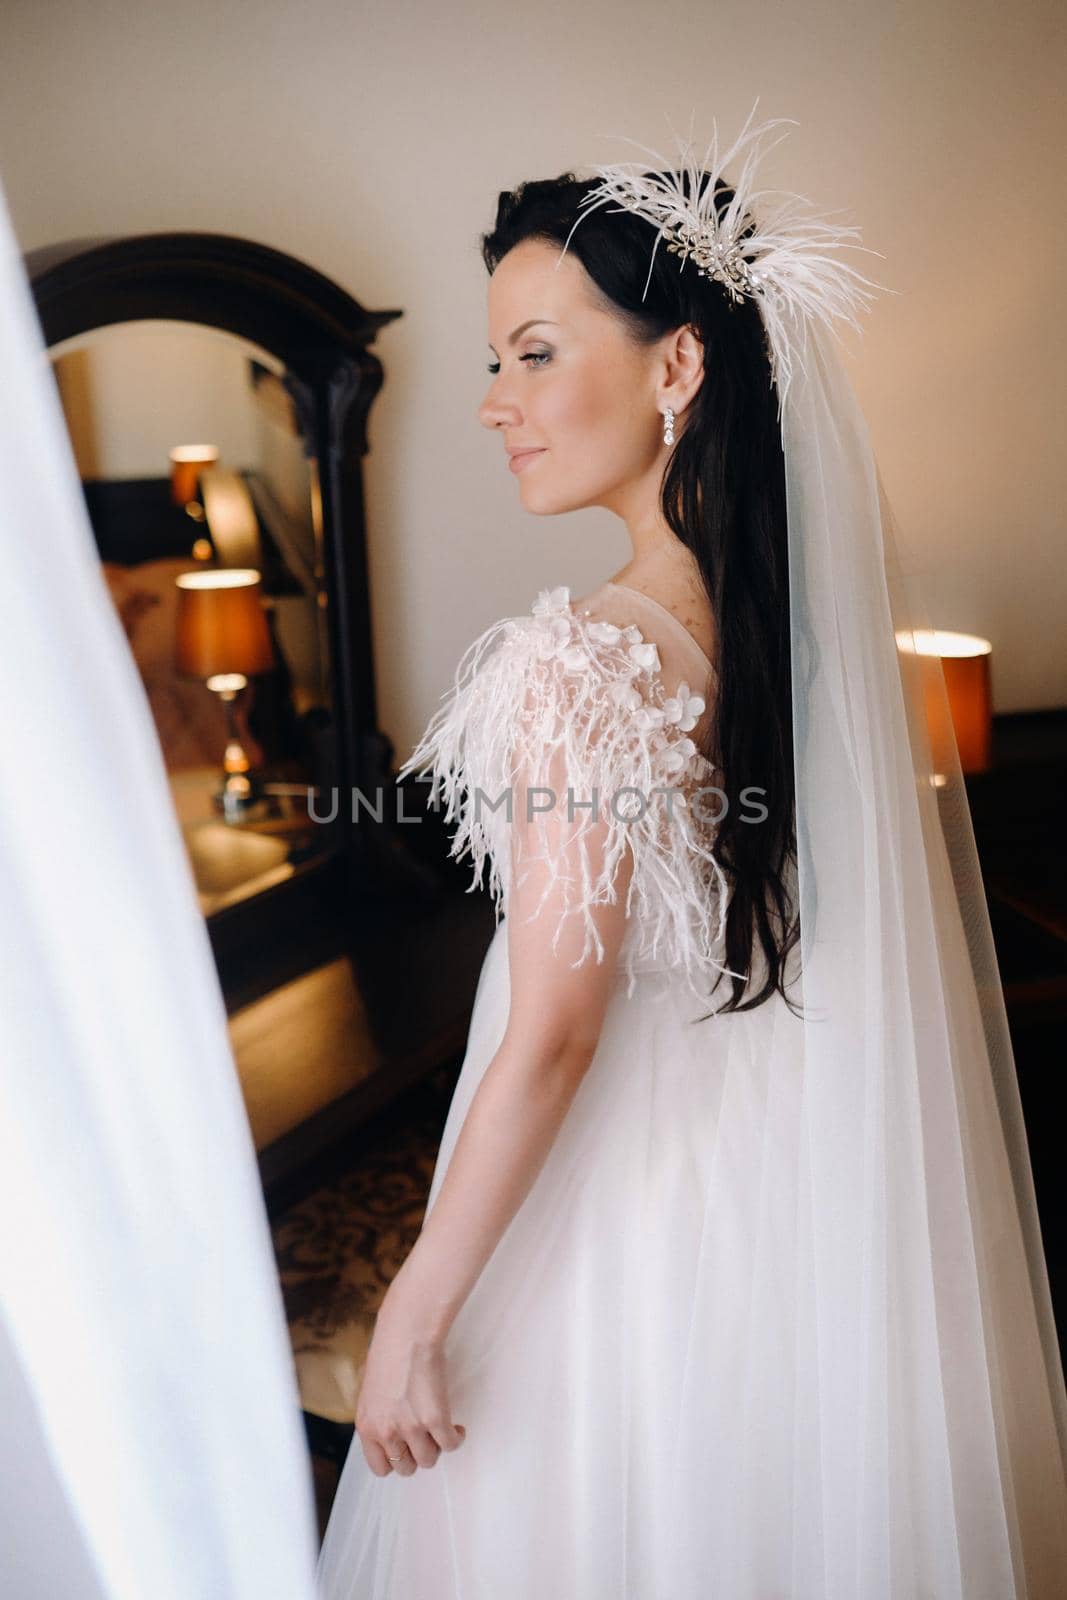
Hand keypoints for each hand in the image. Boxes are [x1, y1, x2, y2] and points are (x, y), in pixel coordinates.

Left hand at [354, 1288, 465, 1477]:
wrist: (407, 1331)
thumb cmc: (390, 1353)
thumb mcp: (372, 1393)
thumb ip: (379, 1418)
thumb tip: (393, 1435)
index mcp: (367, 1426)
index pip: (380, 1468)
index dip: (396, 1461)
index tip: (407, 1448)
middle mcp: (386, 1431)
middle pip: (406, 1468)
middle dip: (418, 1455)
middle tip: (426, 1436)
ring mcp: (410, 1427)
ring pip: (429, 1460)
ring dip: (437, 1447)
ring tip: (441, 1429)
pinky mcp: (434, 1419)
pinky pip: (450, 1445)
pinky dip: (456, 1438)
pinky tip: (457, 1427)